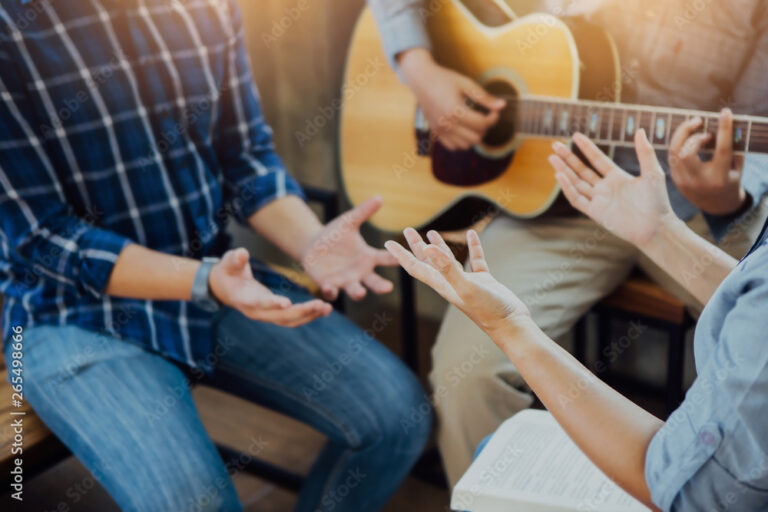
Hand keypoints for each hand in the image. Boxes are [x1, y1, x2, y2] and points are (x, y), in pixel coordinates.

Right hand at [210, 248, 331, 326]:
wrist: (224, 287)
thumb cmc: (228, 271)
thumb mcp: (228, 262)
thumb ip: (235, 259)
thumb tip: (242, 254)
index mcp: (243, 298)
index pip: (258, 303)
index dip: (271, 304)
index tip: (287, 303)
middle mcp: (255, 311)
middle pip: (280, 317)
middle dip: (301, 312)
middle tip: (320, 305)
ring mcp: (265, 315)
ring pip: (289, 321)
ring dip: (309, 316)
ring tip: (327, 308)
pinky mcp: (274, 314)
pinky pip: (293, 318)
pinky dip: (308, 315)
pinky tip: (324, 309)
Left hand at [300, 196, 396, 300]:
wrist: (312, 245)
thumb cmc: (335, 234)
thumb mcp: (348, 221)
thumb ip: (363, 212)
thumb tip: (379, 197)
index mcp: (368, 257)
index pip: (386, 259)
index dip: (396, 259)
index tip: (405, 258)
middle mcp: (360, 272)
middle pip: (374, 282)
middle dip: (381, 286)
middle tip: (388, 287)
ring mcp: (345, 281)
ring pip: (355, 291)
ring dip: (359, 293)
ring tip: (361, 293)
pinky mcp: (329, 285)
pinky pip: (332, 292)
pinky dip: (331, 291)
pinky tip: (330, 288)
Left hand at [385, 229, 529, 336]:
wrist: (510, 325)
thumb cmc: (487, 310)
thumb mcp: (465, 286)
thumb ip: (447, 268)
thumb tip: (427, 248)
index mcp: (441, 285)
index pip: (415, 267)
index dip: (401, 255)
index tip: (387, 242)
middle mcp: (450, 283)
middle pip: (428, 261)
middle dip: (416, 246)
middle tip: (407, 230)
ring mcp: (466, 282)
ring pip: (448, 260)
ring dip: (439, 246)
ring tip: (431, 232)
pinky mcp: (483, 280)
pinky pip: (475, 259)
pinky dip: (472, 246)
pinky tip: (472, 235)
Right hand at [398, 48, 504, 150]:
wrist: (421, 80)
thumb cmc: (445, 79)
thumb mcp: (466, 84)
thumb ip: (484, 97)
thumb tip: (503, 105)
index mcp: (455, 110)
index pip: (481, 124)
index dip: (493, 118)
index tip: (494, 110)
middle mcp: (446, 123)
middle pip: (475, 137)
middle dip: (484, 128)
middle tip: (485, 116)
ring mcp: (440, 129)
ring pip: (465, 145)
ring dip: (474, 136)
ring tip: (474, 122)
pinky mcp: (436, 132)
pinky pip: (453, 146)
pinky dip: (462, 141)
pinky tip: (463, 128)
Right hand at [549, 130, 677, 247]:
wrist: (656, 227)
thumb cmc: (657, 202)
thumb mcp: (653, 173)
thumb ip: (645, 152)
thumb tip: (640, 130)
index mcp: (617, 178)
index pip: (597, 159)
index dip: (586, 148)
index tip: (575, 135)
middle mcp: (605, 188)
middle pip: (582, 170)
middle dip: (568, 158)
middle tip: (555, 145)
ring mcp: (599, 200)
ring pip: (576, 183)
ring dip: (563, 170)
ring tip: (551, 158)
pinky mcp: (595, 213)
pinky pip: (577, 199)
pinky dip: (568, 188)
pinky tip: (559, 176)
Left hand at [668, 108, 746, 214]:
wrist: (717, 205)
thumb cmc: (730, 180)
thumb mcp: (736, 166)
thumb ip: (733, 147)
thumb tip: (726, 124)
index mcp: (719, 178)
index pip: (722, 149)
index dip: (724, 129)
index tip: (725, 113)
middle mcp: (699, 181)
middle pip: (686, 152)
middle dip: (690, 133)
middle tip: (700, 122)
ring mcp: (684, 182)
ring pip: (674, 153)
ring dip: (682, 135)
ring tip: (694, 126)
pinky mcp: (675, 180)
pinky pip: (672, 157)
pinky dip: (678, 143)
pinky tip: (687, 136)